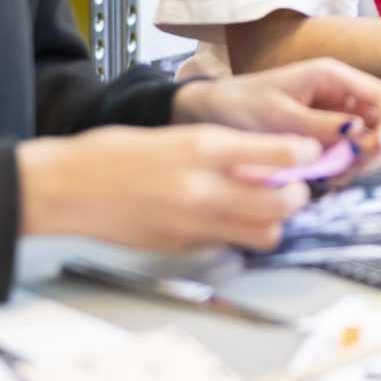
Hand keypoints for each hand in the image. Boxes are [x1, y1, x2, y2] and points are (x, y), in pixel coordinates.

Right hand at [16, 125, 317, 250]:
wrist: (68, 187)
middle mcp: (204, 186)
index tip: (311, 153)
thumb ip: (223, 149)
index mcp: (203, 147)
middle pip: (283, 201)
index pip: (278, 153)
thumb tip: (266, 159)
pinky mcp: (183, 245)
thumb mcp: (177, 135)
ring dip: (276, 221)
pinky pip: (232, 244)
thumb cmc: (115, 154)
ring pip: (265, 232)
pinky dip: (243, 235)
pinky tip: (233, 221)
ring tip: (267, 207)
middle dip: (299, 194)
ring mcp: (194, 221)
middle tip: (296, 186)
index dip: (304, 155)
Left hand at [175, 59, 380, 178]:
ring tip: (329, 179)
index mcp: (333, 77)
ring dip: (357, 163)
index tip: (378, 148)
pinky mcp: (323, 136)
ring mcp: (333, 116)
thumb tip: (361, 134)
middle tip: (346, 172)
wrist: (210, 113)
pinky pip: (347, 154)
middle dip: (374, 149)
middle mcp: (340, 95)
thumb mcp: (281, 115)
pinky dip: (342, 169)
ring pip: (368, 142)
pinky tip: (322, 179)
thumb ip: (321, 125)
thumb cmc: (242, 106)